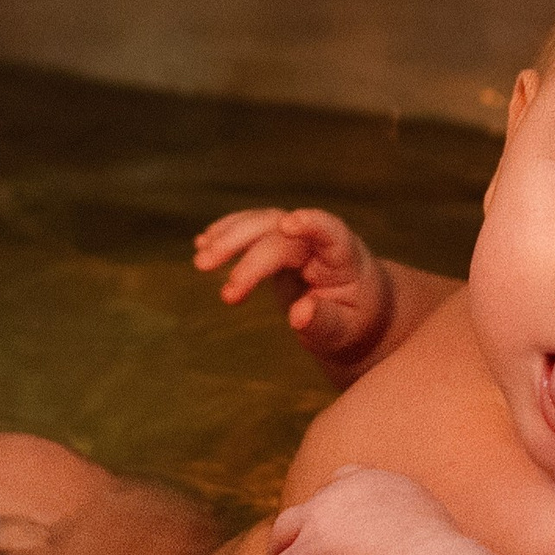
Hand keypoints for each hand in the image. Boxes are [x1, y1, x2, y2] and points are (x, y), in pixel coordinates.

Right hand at [194, 207, 391, 370]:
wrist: (355, 308)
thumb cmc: (354, 320)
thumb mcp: (345, 331)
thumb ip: (324, 323)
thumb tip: (298, 314)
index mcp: (343, 256)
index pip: (330, 231)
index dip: (311, 223)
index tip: (288, 224)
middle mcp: (318, 239)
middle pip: (280, 230)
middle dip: (244, 247)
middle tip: (207, 267)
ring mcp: (297, 236)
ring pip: (261, 223)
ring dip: (229, 236)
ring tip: (200, 259)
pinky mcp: (279, 241)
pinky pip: (252, 229)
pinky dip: (228, 233)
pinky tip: (202, 242)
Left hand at [266, 466, 536, 554]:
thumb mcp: (431, 536)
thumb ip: (408, 536)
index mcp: (385, 485)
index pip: (345, 480)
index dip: (333, 510)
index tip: (330, 535)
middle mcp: (350, 490)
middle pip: (309, 506)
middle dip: (301, 534)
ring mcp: (325, 517)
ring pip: (284, 534)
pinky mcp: (309, 550)